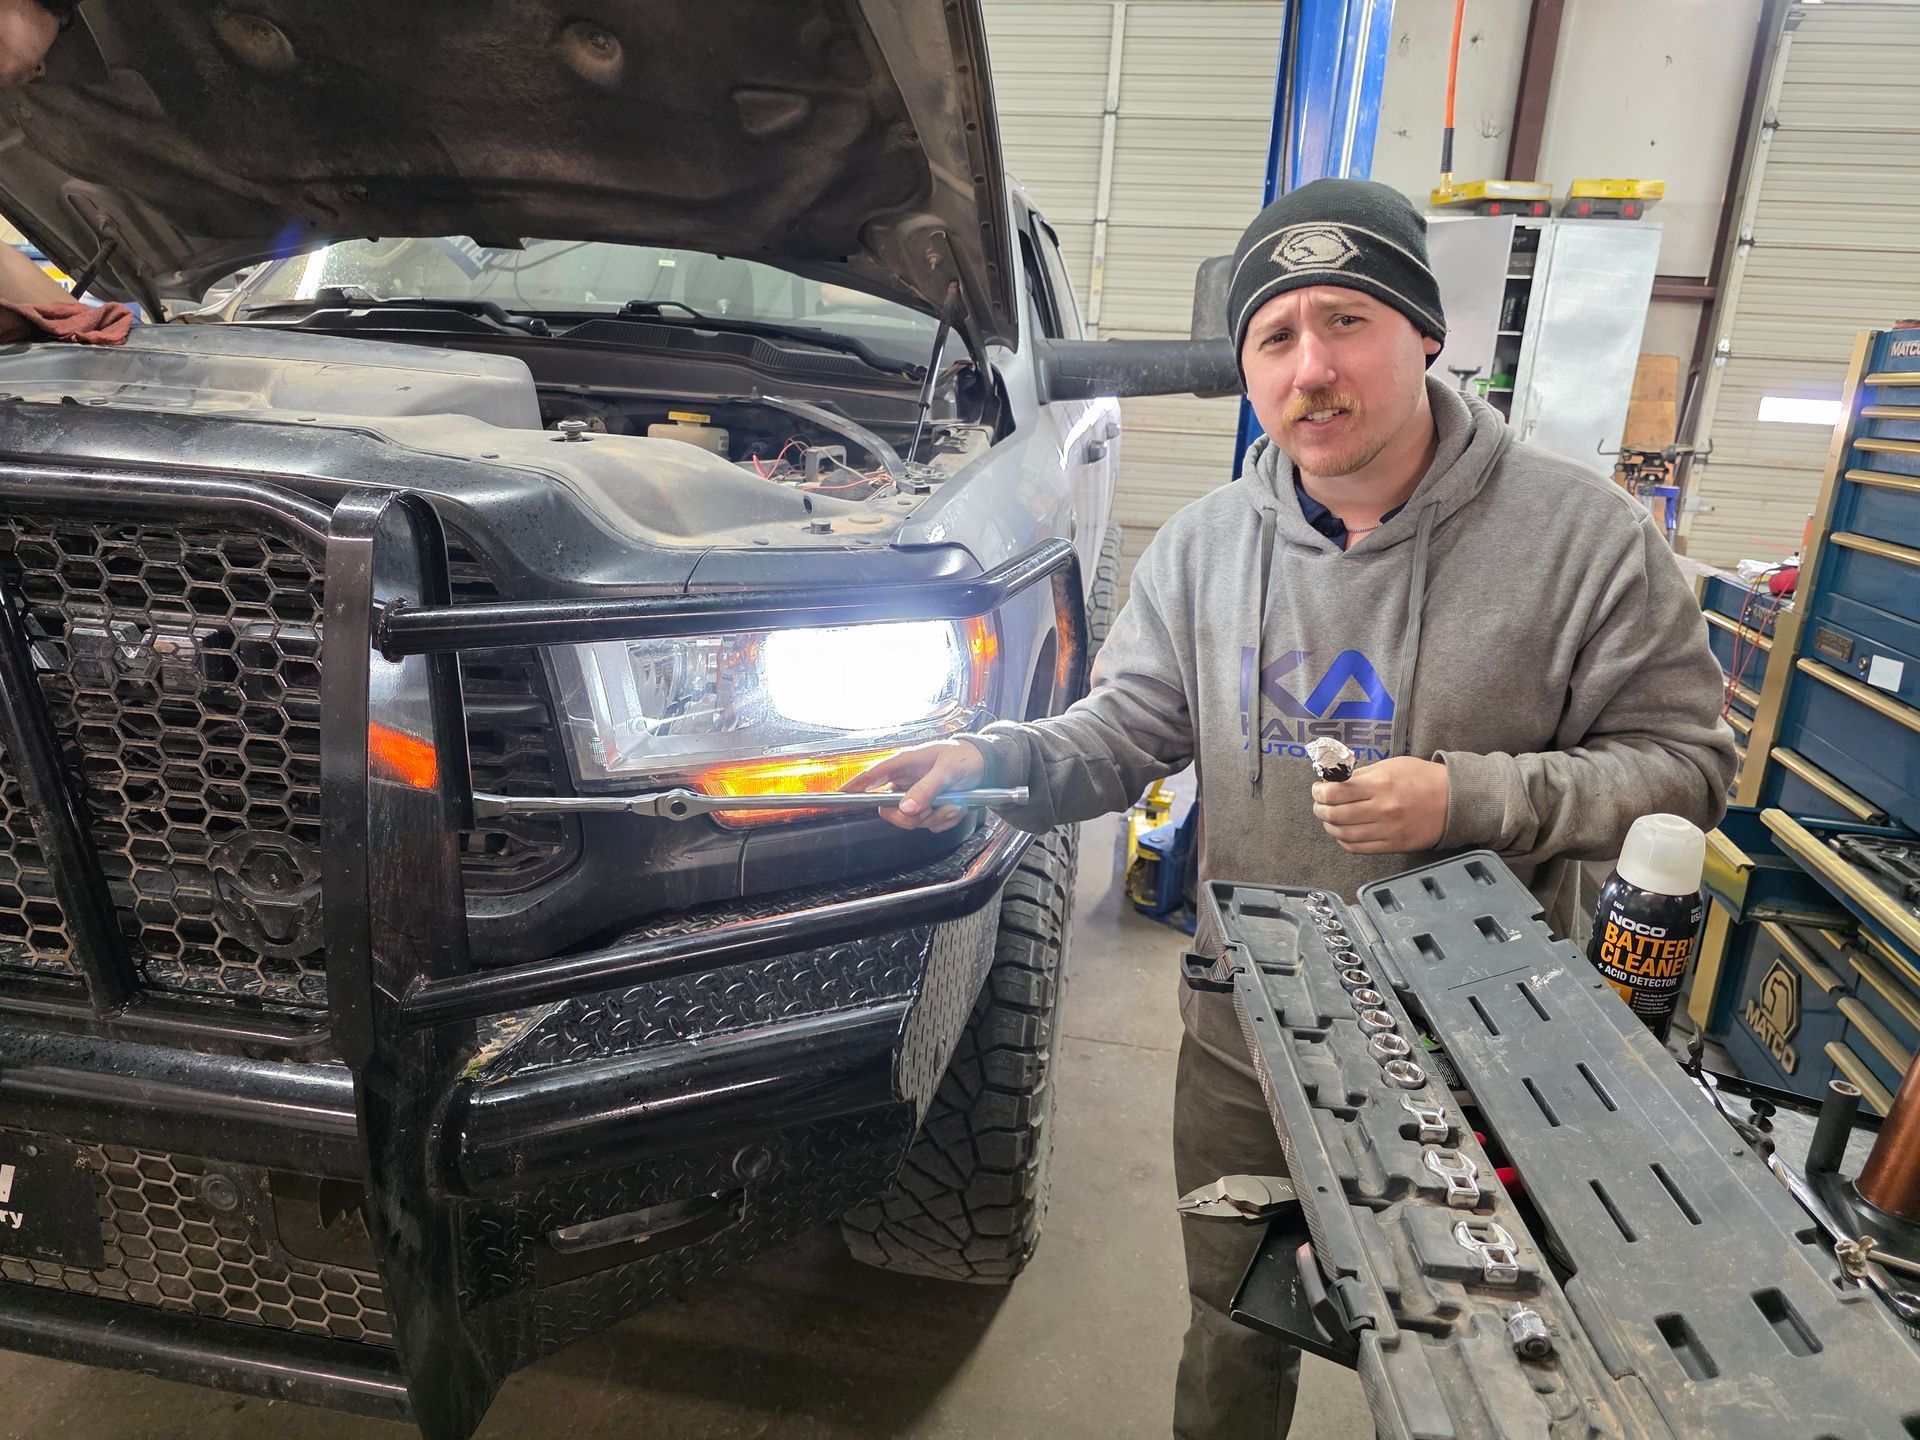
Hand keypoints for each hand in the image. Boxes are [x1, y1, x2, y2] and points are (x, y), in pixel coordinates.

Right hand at [844, 738, 986, 832]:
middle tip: (931, 810)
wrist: (986, 766)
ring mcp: (916, 796)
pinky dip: (944, 820)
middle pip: (890, 809)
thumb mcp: (947, 771)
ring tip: (953, 804)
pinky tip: (955, 807)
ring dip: (935, 817)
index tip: (839, 797)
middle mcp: (906, 781)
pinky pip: (929, 824)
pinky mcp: (929, 807)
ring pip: (911, 820)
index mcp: (904, 763)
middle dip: (911, 816)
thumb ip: (926, 789)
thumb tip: (905, 808)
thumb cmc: (964, 758)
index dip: (855, 786)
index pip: (872, 776)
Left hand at [1312, 756, 1448, 854]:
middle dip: (1320, 808)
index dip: (1319, 791)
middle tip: (1320, 804)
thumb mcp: (1392, 765)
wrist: (1454, 800)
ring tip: (1330, 818)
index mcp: (1380, 784)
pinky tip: (1344, 832)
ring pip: (1343, 833)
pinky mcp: (1393, 845)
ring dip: (1330, 825)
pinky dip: (1344, 840)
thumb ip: (1363, 774)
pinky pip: (1358, 848)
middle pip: (1334, 814)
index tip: (1318, 789)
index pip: (1335, 792)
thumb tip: (1334, 779)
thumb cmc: (1422, 778)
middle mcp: (1382, 808)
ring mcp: (1387, 830)